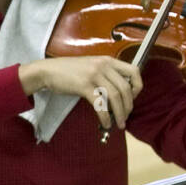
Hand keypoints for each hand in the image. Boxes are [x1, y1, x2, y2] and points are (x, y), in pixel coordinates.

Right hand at [19, 56, 142, 129]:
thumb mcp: (93, 66)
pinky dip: (105, 116)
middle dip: (128, 105)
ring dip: (119, 113)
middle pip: (125, 88)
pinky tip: (106, 123)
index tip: (133, 98)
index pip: (134, 71)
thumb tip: (122, 92)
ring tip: (119, 123)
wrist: (48, 71)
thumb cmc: (71, 71)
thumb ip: (108, 74)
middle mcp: (104, 66)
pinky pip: (100, 104)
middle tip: (126, 116)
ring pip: (114, 97)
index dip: (137, 86)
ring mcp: (94, 75)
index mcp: (109, 61)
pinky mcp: (84, 86)